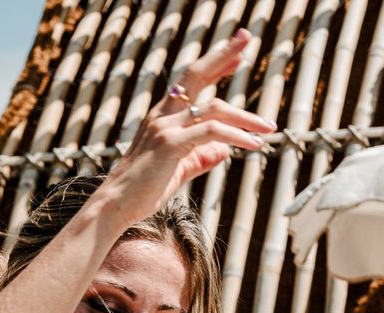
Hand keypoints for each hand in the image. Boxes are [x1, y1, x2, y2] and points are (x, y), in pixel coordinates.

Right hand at [104, 29, 275, 224]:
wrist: (115, 205)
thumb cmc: (142, 191)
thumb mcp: (177, 171)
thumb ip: (200, 158)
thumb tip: (224, 151)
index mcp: (161, 118)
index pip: (190, 83)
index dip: (214, 65)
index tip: (237, 55)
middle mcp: (162, 116)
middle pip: (195, 74)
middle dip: (222, 54)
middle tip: (247, 37)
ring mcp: (164, 128)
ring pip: (212, 106)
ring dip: (245, 116)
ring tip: (268, 127)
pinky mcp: (170, 145)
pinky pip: (210, 132)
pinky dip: (236, 135)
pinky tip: (254, 144)